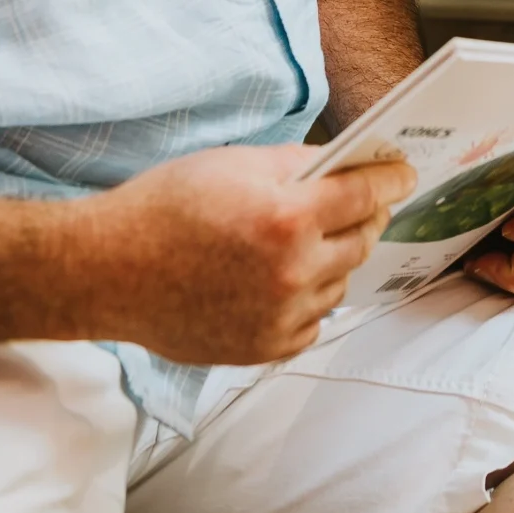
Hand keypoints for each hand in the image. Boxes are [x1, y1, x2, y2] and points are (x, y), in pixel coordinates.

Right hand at [95, 142, 416, 365]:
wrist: (111, 269)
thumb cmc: (166, 207)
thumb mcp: (234, 163)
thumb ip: (295, 165)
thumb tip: (339, 166)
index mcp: (287, 216)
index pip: (365, 195)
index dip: (390, 179)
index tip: (402, 173)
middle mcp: (292, 271)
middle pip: (361, 240)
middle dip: (365, 217)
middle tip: (358, 204)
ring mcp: (280, 316)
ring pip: (339, 283)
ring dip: (332, 259)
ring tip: (303, 242)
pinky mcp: (264, 349)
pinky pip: (312, 321)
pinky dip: (308, 298)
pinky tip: (281, 279)